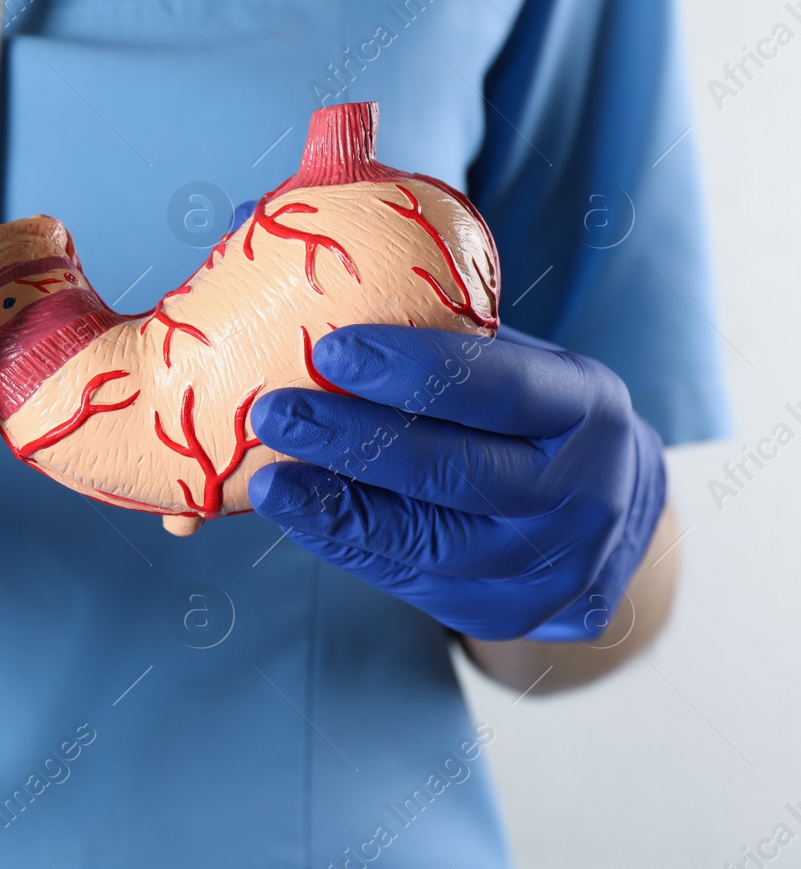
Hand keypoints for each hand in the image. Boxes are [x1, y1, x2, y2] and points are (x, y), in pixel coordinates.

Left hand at [247, 324, 665, 641]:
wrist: (603, 518)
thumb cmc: (525, 414)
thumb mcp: (514, 359)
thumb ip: (434, 322)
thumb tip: (297, 256)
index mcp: (587, 406)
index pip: (500, 388)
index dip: (415, 370)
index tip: (333, 348)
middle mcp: (580, 493)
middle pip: (456, 471)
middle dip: (355, 441)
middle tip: (275, 412)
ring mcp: (544, 565)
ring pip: (427, 537)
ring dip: (335, 506)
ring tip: (266, 478)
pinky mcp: (502, 613)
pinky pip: (407, 575)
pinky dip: (341, 541)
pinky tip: (292, 510)